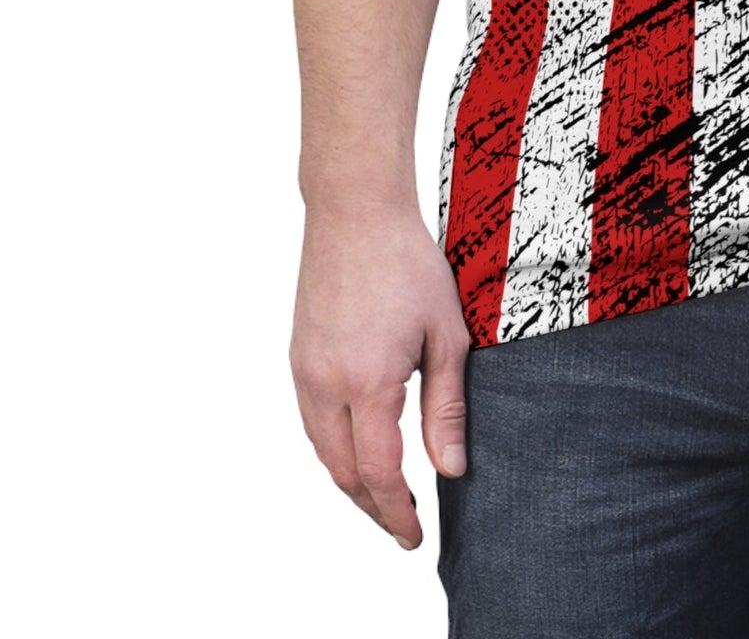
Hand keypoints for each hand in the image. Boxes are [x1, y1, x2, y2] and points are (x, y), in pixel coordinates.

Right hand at [290, 206, 469, 548]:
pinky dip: (334, 448)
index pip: (379, 471)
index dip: (396, 511)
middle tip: (402, 528)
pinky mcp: (297, 358)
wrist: (355, 213)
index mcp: (368, 381)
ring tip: (384, 499)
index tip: (414, 536)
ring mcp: (304, 371)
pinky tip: (358, 450)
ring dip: (351, 481)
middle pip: (343, 472)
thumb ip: (447, 406)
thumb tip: (450, 467)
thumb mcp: (446, 334)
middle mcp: (325, 384)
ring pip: (322, 450)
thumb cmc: (408, 264)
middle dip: (372, 507)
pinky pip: (312, 421)